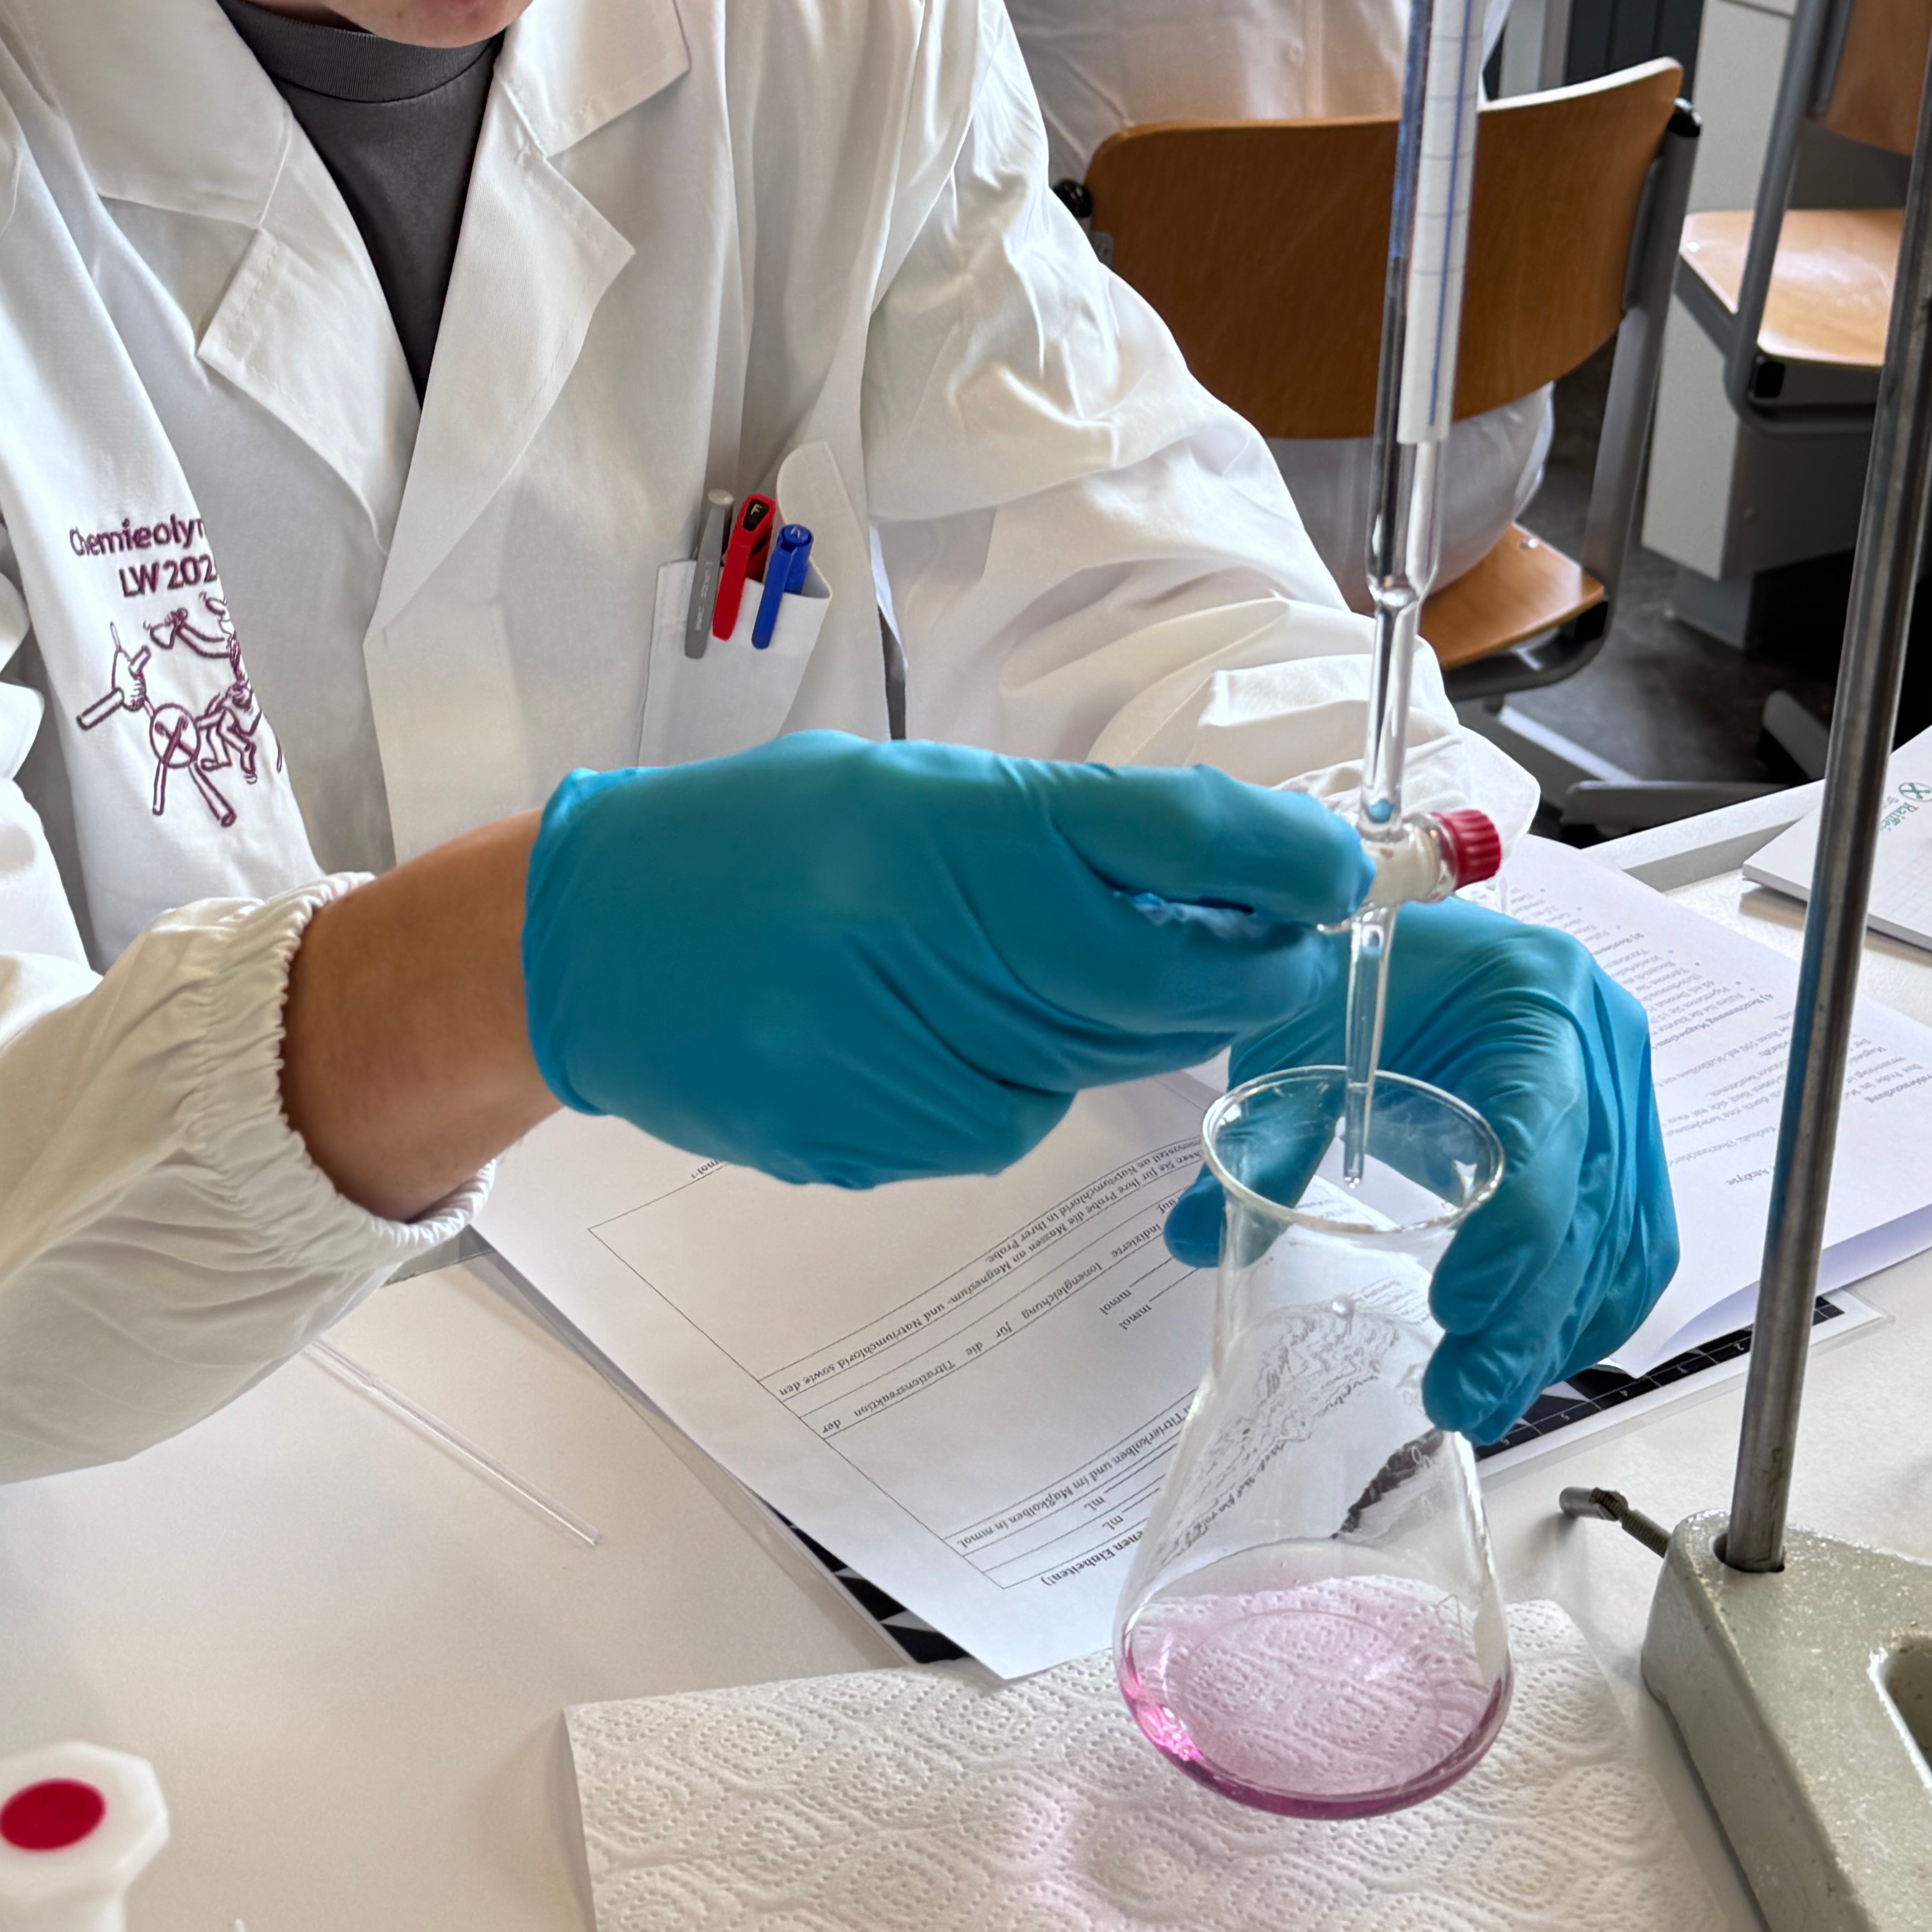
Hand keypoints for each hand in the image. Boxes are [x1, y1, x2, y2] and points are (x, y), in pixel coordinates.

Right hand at [521, 734, 1366, 1186]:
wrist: (587, 945)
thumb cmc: (753, 843)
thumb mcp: (904, 792)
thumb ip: (1053, 834)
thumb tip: (1220, 879)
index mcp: (938, 824)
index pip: (1160, 841)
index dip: (1275, 860)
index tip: (1345, 869)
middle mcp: (922, 936)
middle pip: (1154, 979)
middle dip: (1245, 969)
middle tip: (1283, 946)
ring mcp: (890, 1053)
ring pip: (1088, 1063)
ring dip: (1118, 1026)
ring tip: (1036, 969)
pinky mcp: (864, 1139)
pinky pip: (1005, 1122)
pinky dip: (1018, 1080)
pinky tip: (948, 1030)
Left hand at [1163, 897, 1675, 1441]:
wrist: (1411, 940)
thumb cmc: (1363, 971)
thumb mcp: (1303, 1032)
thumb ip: (1265, 1135)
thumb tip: (1202, 1238)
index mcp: (1538, 992)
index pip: (1550, 1126)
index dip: (1516, 1228)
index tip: (1459, 1306)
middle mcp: (1604, 1043)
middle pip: (1593, 1204)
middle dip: (1530, 1317)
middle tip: (1460, 1395)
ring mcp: (1626, 1096)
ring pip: (1624, 1241)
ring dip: (1559, 1332)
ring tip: (1481, 1396)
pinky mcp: (1627, 1145)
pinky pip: (1634, 1246)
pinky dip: (1586, 1313)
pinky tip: (1528, 1358)